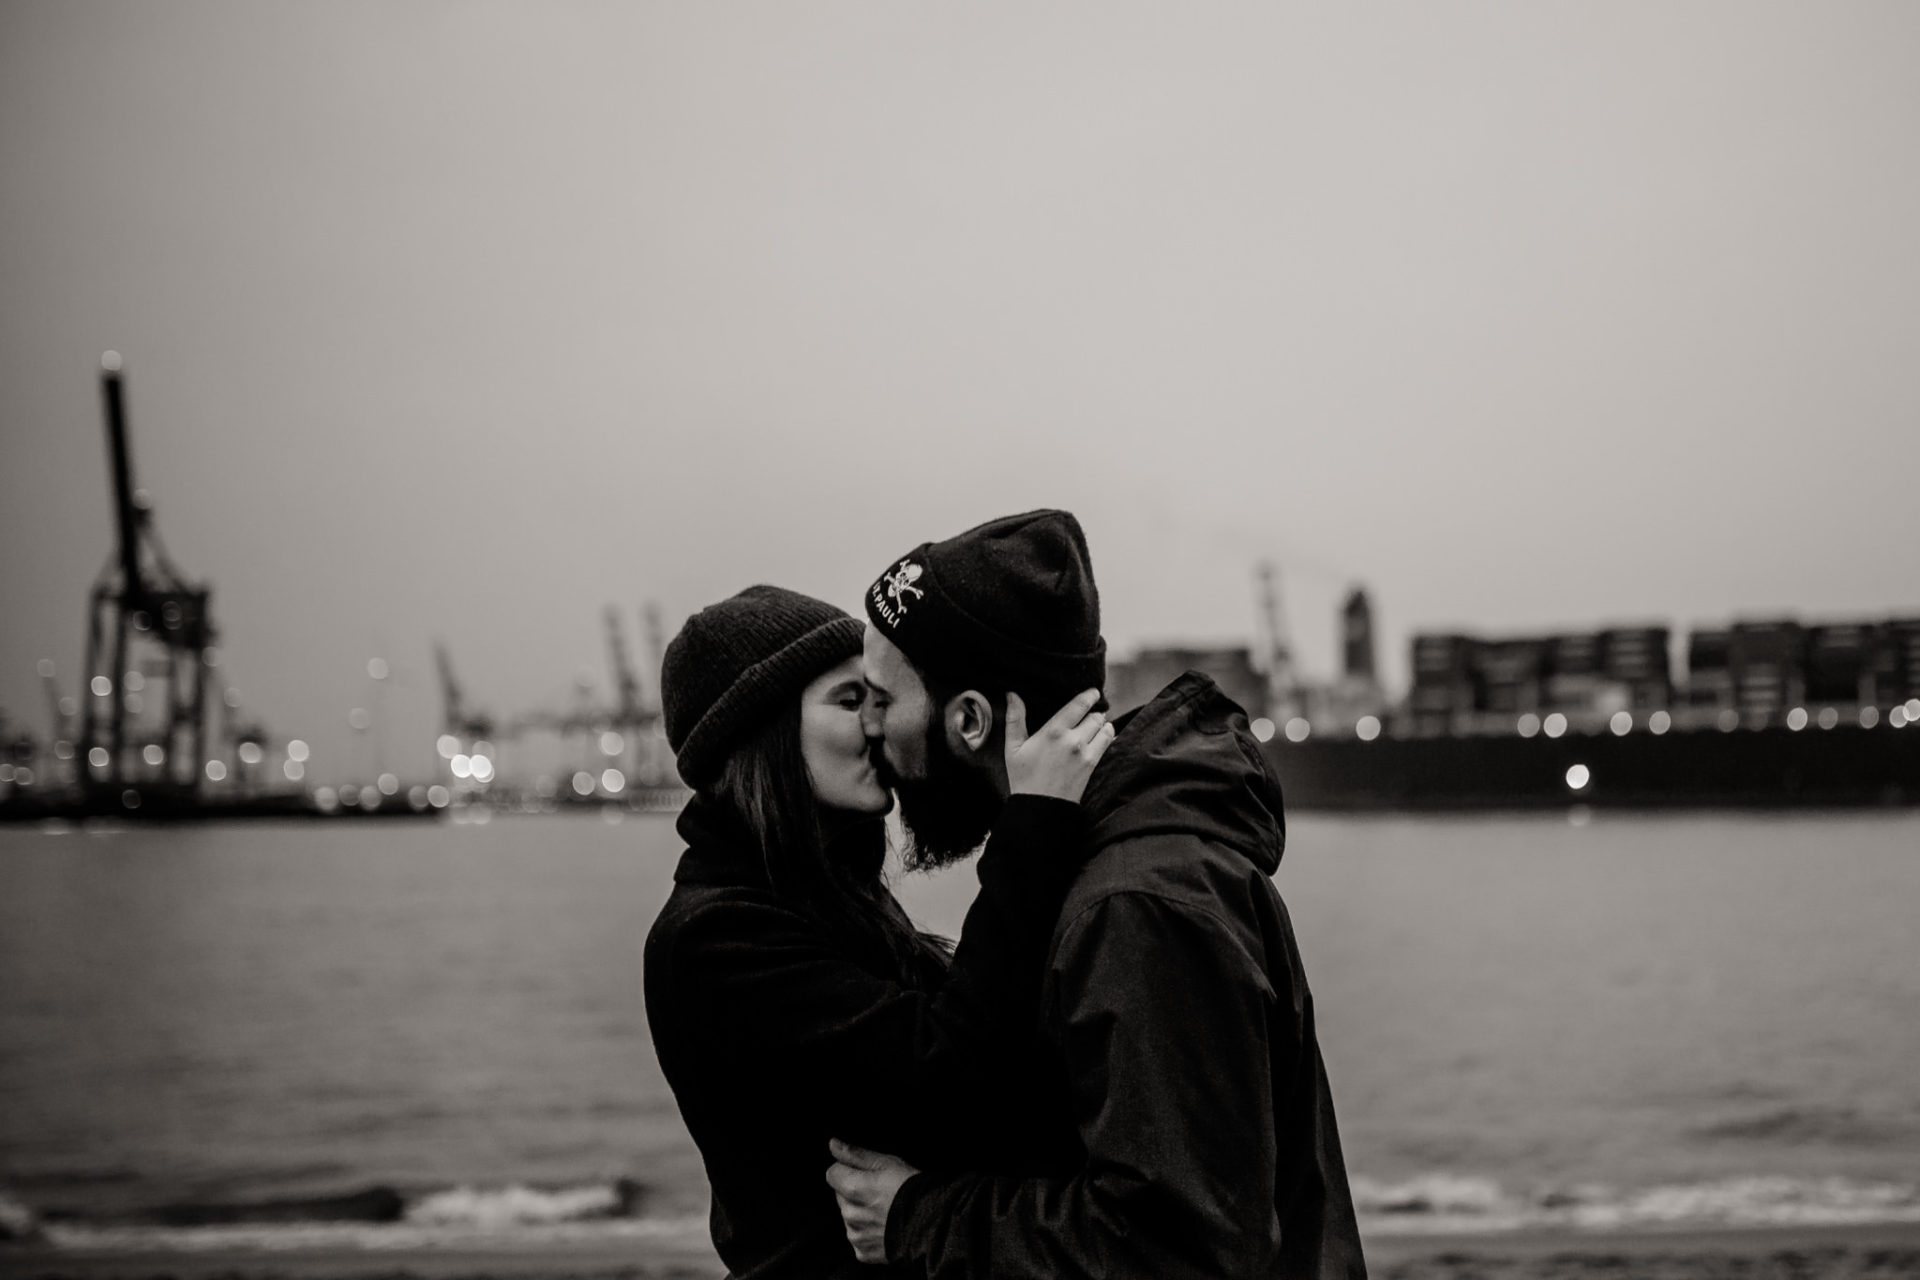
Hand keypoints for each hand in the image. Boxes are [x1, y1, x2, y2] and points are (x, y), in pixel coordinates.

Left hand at [825, 1137, 918, 1264]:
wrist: (931, 1224)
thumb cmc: (911, 1189)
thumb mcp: (886, 1162)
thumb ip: (855, 1154)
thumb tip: (833, 1144)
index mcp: (852, 1189)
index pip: (833, 1174)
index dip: (848, 1170)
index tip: (865, 1173)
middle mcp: (849, 1214)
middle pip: (841, 1196)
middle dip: (854, 1192)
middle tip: (879, 1192)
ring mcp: (856, 1235)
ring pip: (849, 1217)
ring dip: (860, 1212)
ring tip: (885, 1211)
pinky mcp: (863, 1252)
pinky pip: (858, 1238)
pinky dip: (867, 1233)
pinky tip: (885, 1227)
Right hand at [1005, 688, 1115, 803]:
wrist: (1040, 807)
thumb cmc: (1023, 777)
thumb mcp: (1013, 748)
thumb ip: (1015, 719)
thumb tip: (1012, 694)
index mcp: (1053, 731)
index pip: (1079, 705)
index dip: (1089, 695)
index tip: (1093, 692)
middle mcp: (1073, 740)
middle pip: (1095, 716)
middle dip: (1094, 712)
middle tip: (1091, 712)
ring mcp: (1085, 753)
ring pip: (1104, 728)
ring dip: (1102, 724)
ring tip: (1096, 725)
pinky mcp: (1092, 765)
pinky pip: (1107, 743)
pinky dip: (1107, 737)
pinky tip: (1102, 736)